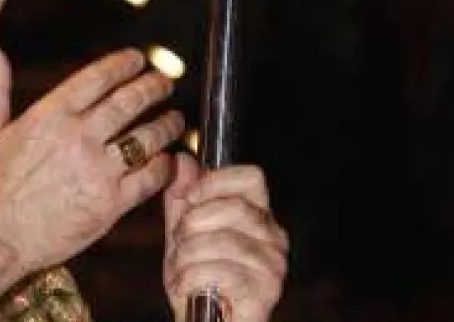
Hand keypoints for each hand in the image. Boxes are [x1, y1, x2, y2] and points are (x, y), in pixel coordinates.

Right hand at [0, 47, 184, 306]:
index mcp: (49, 115)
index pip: (98, 77)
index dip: (124, 64)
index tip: (138, 60)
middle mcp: (78, 136)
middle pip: (130, 101)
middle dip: (154, 86)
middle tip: (165, 82)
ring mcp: (97, 170)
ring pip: (147, 137)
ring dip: (166, 125)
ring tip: (174, 119)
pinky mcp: (110, 204)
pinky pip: (149, 178)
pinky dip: (162, 166)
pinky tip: (165, 161)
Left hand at [163, 154, 288, 321]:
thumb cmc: (196, 281)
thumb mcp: (181, 234)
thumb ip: (182, 198)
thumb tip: (184, 159)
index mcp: (257, 215)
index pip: (251, 177)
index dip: (216, 181)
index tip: (190, 197)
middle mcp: (273, 236)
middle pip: (234, 207)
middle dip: (192, 224)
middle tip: (180, 245)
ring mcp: (273, 265)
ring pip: (223, 240)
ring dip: (187, 256)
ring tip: (182, 270)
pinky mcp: (266, 293)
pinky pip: (221, 271)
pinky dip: (192, 278)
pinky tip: (187, 287)